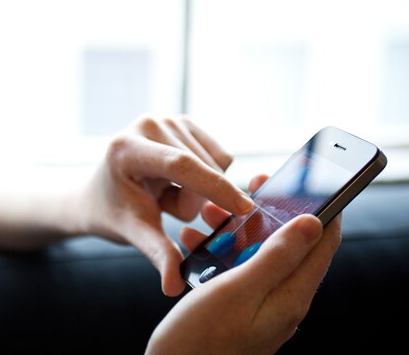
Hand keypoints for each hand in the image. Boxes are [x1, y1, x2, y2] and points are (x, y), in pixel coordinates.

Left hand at [77, 114, 252, 295]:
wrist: (100, 192)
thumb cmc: (112, 212)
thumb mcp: (132, 232)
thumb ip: (157, 253)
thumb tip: (174, 287)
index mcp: (127, 147)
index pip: (180, 165)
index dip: (215, 188)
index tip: (244, 210)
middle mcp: (148, 124)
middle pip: (202, 168)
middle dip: (193, 200)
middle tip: (162, 206)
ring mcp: (167, 119)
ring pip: (216, 162)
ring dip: (199, 189)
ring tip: (165, 193)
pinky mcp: (184, 123)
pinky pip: (220, 156)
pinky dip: (206, 177)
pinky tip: (176, 182)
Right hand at [145, 176, 342, 354]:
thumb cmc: (200, 340)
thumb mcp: (238, 290)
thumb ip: (277, 256)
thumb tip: (313, 223)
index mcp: (291, 295)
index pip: (323, 242)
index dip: (316, 206)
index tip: (294, 182)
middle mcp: (282, 300)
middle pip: (289, 244)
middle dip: (268, 213)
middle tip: (244, 191)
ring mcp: (262, 306)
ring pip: (259, 254)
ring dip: (238, 230)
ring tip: (209, 214)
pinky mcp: (241, 309)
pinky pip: (239, 270)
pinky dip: (221, 251)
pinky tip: (197, 244)